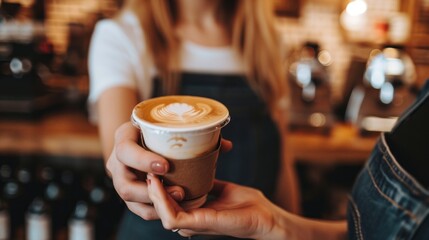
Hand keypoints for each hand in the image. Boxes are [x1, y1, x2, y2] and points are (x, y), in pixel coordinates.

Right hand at [106, 121, 232, 220]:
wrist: (143, 134)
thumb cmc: (158, 129)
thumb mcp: (169, 125)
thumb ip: (196, 134)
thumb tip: (226, 145)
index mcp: (123, 137)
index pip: (125, 150)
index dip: (143, 161)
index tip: (166, 166)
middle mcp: (116, 161)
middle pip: (123, 184)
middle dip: (150, 192)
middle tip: (179, 191)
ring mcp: (121, 179)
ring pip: (130, 201)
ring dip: (155, 204)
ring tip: (181, 200)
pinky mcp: (129, 194)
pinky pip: (138, 208)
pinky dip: (156, 210)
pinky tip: (176, 207)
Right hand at [146, 174, 287, 238]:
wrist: (267, 216)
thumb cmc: (248, 204)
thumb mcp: (223, 188)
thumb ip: (208, 182)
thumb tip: (200, 166)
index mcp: (194, 212)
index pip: (167, 202)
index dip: (158, 186)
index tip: (153, 167)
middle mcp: (190, 220)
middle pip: (159, 207)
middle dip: (150, 188)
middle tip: (147, 167)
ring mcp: (193, 224)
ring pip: (160, 212)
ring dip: (152, 193)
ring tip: (150, 173)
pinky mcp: (199, 224)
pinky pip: (172, 216)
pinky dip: (162, 200)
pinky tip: (158, 183)